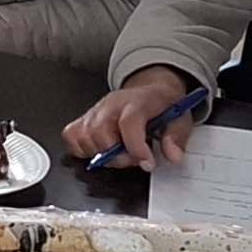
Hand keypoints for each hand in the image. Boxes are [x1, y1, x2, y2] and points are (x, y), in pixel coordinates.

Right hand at [63, 66, 205, 165]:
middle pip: (101, 133)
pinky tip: (100, 150)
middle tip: (134, 159)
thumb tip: (172, 155)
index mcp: (137, 101)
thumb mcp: (180, 118)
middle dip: (118, 156)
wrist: (150, 88)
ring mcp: (95, 111)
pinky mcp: (85, 118)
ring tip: (119, 154)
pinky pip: (71, 135)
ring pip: (84, 137)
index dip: (136, 148)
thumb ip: (177, 137)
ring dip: (101, 154)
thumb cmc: (162, 104)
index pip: (129, 123)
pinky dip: (81, 148)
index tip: (146, 162)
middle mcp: (112, 104)